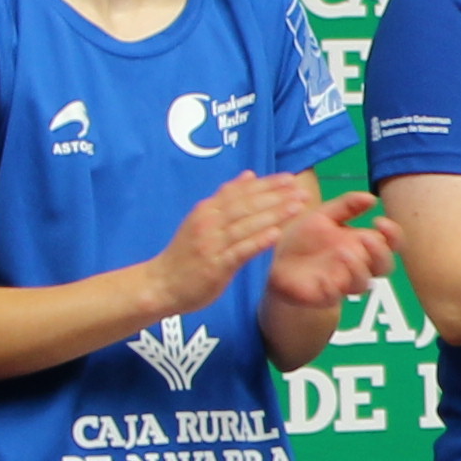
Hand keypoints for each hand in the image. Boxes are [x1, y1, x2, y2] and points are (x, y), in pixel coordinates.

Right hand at [150, 173, 325, 310]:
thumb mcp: (203, 220)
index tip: (290, 178)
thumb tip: (249, 175)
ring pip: (246, 225)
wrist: (160, 285)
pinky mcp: (215, 266)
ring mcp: (212, 244)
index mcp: (207, 210)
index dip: (267, 185)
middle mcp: (209, 222)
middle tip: (300, 189)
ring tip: (296, 206)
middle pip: (246, 205)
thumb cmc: (185, 254)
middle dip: (276, 196)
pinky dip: (258, 241)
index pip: (241, 192)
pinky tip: (276, 234)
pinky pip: (240, 251)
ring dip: (273, 214)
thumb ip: (226, 199)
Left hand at [265, 189, 389, 308]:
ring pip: (362, 284)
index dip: (393, 235)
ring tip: (342, 252)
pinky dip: (331, 288)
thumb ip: (347, 206)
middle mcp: (357, 266)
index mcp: (362, 245)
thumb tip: (371, 198)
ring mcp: (342, 283)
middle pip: (385, 267)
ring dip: (357, 269)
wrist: (276, 261)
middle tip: (364, 238)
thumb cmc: (304, 240)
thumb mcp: (323, 216)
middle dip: (380, 253)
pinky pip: (334, 297)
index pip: (391, 244)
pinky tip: (322, 277)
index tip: (379, 221)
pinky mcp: (324, 296)